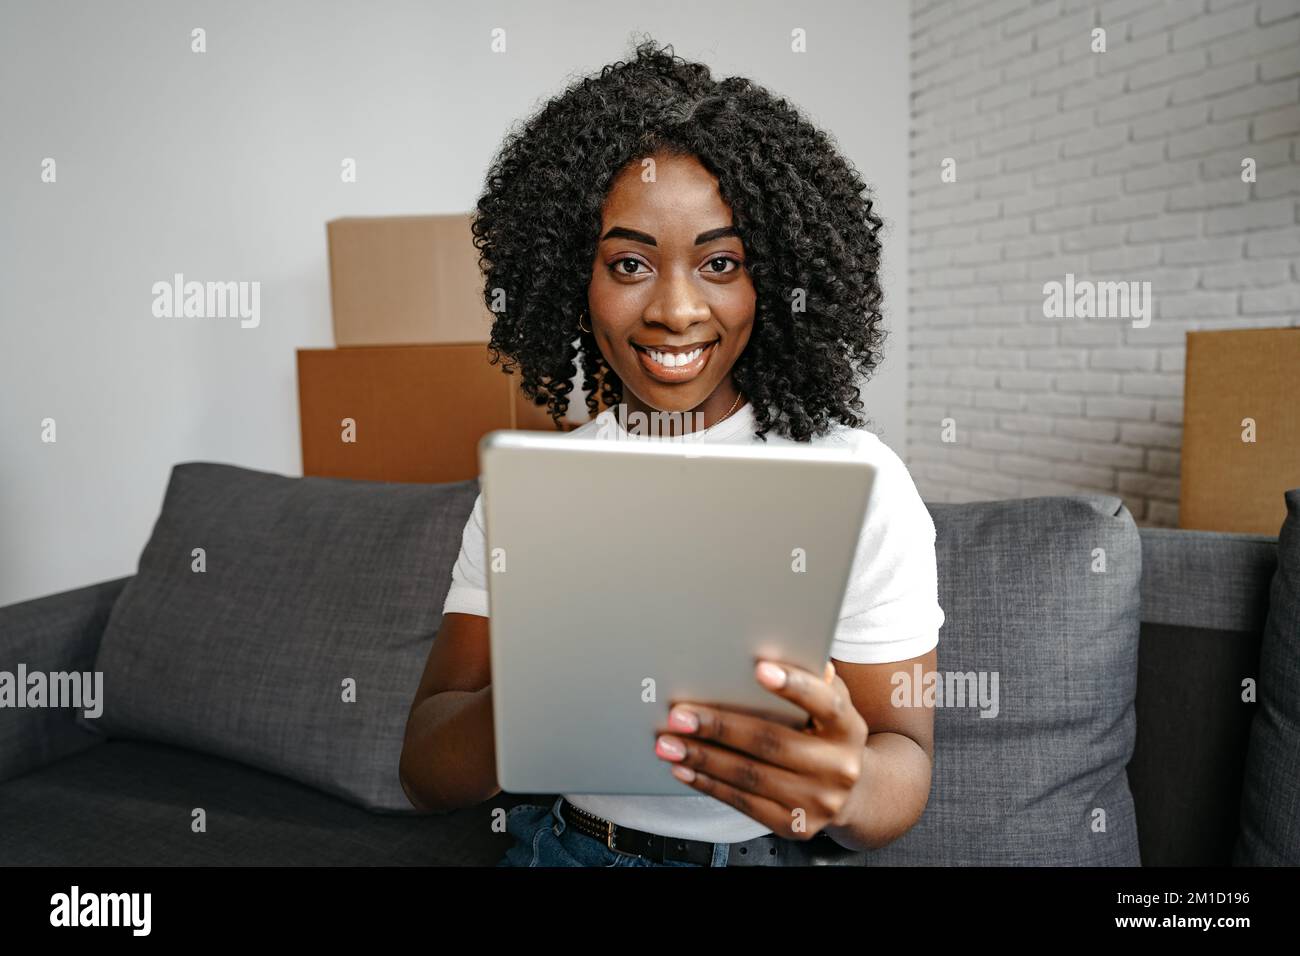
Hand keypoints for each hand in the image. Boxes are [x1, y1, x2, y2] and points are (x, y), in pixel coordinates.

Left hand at [654, 659, 868, 839]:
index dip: (793, 685)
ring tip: (668, 743)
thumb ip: (812, 681)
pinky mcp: (794, 826)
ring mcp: (818, 801)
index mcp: (849, 728)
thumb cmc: (826, 735)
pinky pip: (744, 803)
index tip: (759, 668)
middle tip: (679, 715)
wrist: (850, 794)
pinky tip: (684, 768)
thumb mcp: (830, 706)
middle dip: (719, 726)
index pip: (825, 702)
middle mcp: (839, 767)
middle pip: (772, 742)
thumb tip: (783, 651)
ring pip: (750, 775)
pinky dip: (709, 784)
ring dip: (702, 758)